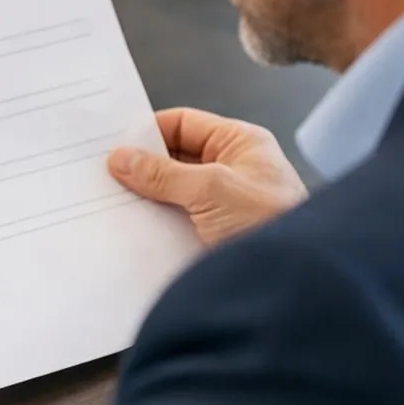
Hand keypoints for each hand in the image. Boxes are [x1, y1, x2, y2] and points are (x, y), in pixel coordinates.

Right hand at [108, 108, 307, 246]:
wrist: (296, 280)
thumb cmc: (272, 223)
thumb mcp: (211, 189)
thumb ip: (164, 174)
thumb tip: (125, 159)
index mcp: (240, 144)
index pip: (184, 124)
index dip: (148, 132)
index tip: (115, 145)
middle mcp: (232, 169)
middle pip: (175, 158)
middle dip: (143, 167)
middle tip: (107, 175)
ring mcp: (224, 203)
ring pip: (174, 192)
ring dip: (148, 198)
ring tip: (114, 203)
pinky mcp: (216, 234)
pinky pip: (179, 220)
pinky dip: (157, 223)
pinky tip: (134, 229)